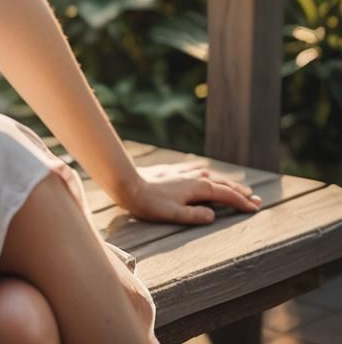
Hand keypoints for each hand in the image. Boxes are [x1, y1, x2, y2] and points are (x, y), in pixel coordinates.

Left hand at [117, 159, 263, 224]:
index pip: (226, 195)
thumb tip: (213, 215)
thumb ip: (195, 215)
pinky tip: (205, 171)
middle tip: (255, 198)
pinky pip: (196, 170)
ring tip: (237, 187)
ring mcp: (183, 172)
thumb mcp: (174, 214)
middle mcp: (194, 177)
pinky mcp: (173, 171)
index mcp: (198, 188)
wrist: (128, 183)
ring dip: (225, 182)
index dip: (241, 202)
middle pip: (222, 184)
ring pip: (211, 176)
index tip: (256, 208)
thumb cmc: (150, 203)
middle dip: (239, 192)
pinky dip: (207, 172)